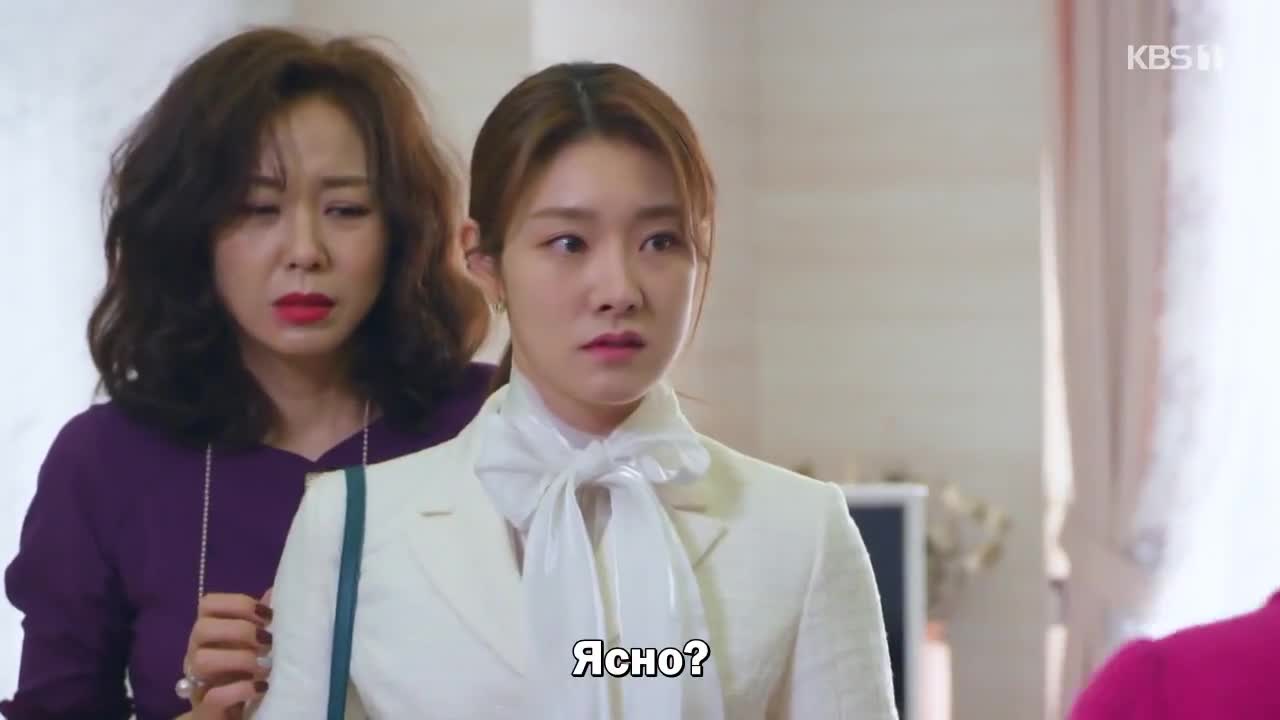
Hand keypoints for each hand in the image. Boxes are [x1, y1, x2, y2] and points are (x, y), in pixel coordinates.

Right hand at [184, 588, 273, 717]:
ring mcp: (197, 681)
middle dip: (239, 630)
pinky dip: (241, 689)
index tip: (267, 615)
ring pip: (201, 659)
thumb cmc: (241, 672)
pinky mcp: (204, 709)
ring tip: (263, 666)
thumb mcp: (253, 643)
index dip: (239, 604)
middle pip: (202, 628)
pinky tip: (261, 687)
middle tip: (267, 641)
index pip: (209, 603)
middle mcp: (196, 652)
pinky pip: (214, 696)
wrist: (231, 714)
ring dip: (238, 658)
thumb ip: (260, 619)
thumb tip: (275, 591)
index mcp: (209, 632)